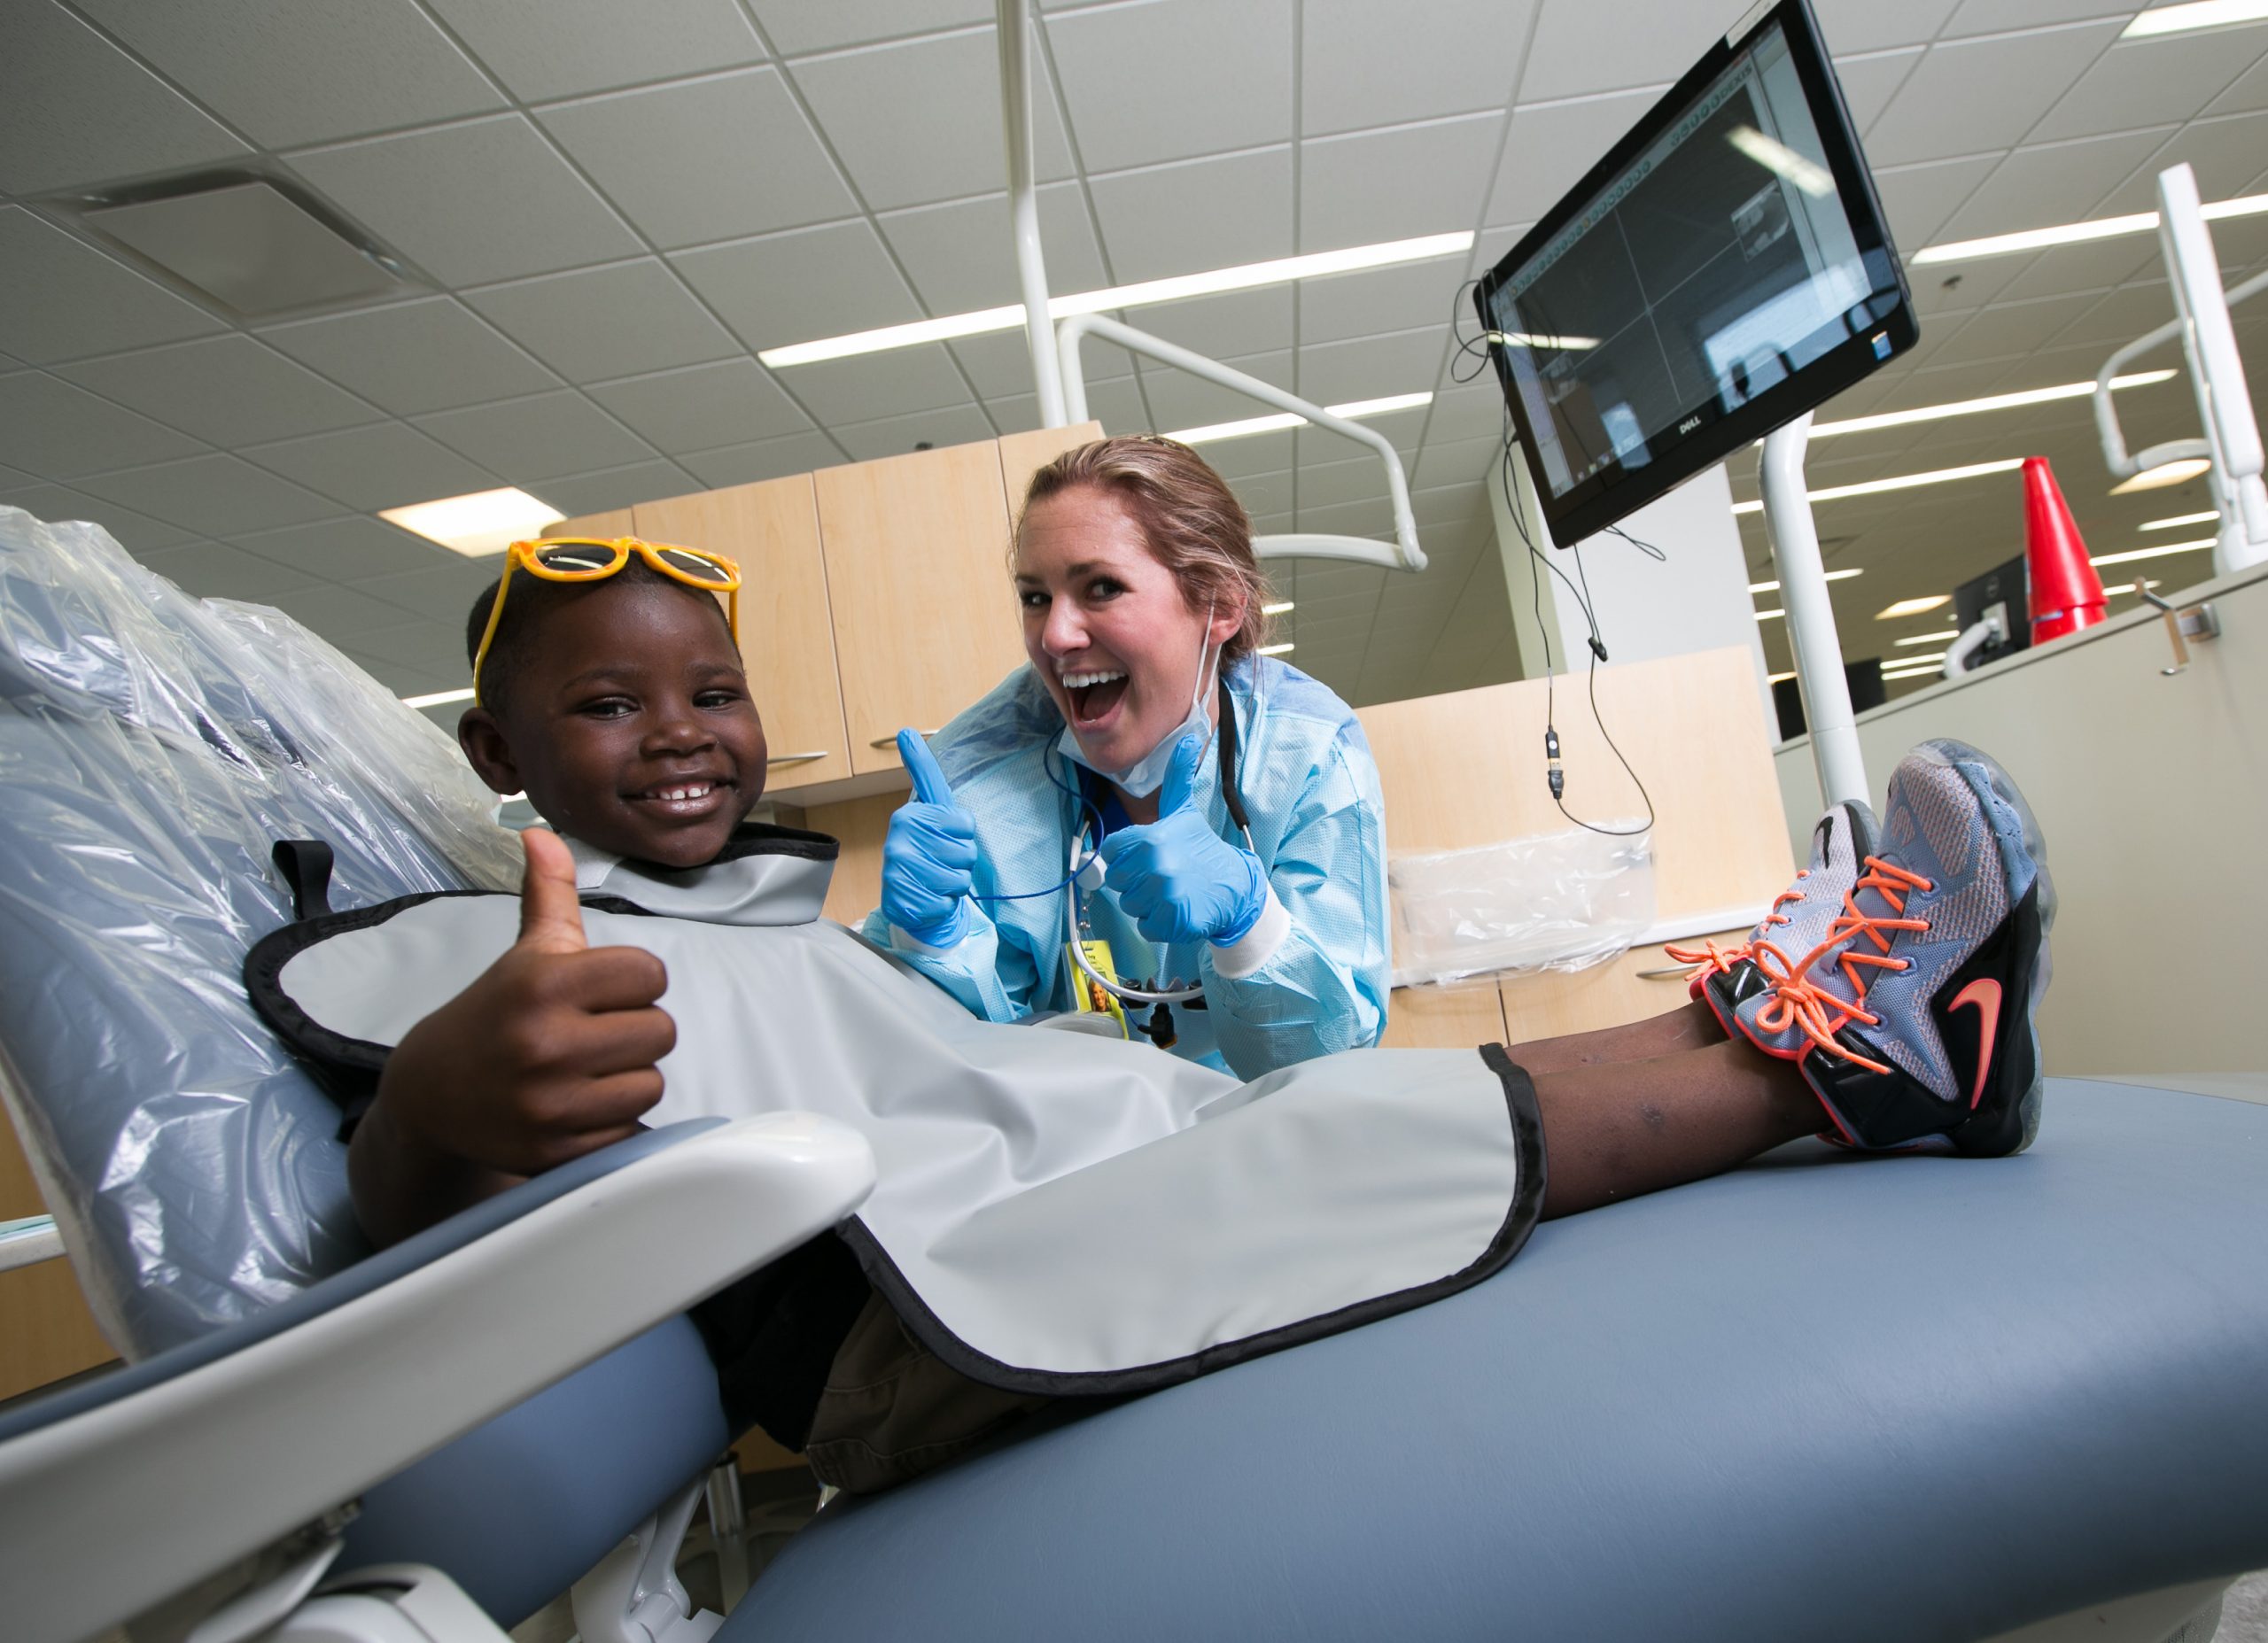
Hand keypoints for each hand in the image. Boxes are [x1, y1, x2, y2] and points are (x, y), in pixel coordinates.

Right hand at [375, 828, 675, 1178]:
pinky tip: (579, 1106)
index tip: (605, 992)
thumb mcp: (523, 953)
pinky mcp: (556, 1151)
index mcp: (545, 984)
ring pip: (650, 1083)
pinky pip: (629, 1130)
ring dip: (629, 1077)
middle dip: (635, 1030)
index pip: (650, 975)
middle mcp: (547, 1043)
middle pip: (660, 1032)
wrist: (429, 1094)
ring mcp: (551, 1103)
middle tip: (595, 1033)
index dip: (635, 982)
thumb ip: (550, 894)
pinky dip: (613, 1121)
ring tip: (587, 1070)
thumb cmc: (493, 1015)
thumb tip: (544, 833)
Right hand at [881, 729, 977, 947]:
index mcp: (909, 815)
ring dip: (954, 884)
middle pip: (967, 854)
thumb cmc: (926, 848)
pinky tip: (927, 898)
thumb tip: (906, 730)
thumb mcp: (929, 809)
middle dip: (961, 862)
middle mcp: (899, 840)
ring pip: (960, 880)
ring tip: (934, 880)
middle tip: (939, 862)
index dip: (963, 835)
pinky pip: (947, 903)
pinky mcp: (904, 902)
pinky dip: (944, 904)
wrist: (907, 897)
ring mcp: (899, 872)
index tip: (945, 836)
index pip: (966, 825)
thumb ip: (923, 771)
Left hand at [1096, 735, 1266, 947]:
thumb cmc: (1202, 849)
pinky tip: (1176, 908)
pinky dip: (1158, 923)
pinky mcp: (1172, 921)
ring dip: (1147, 902)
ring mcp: (1164, 895)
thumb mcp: (1184, 811)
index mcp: (1151, 838)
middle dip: (1136, 880)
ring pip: (1130, 904)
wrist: (1235, 887)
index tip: (1147, 854)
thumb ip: (1177, 777)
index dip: (1126, 854)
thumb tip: (1188, 739)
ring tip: (1171, 891)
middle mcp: (1156, 865)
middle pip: (1118, 880)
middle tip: (1163, 873)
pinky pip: (1145, 926)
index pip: (1112, 851)